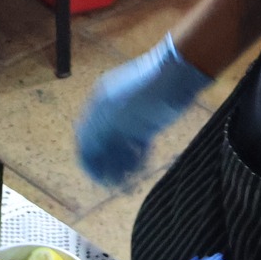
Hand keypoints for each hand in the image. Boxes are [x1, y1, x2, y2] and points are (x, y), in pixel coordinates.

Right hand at [76, 35, 212, 184]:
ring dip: (123, 163)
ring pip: (120, 144)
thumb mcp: (115, 115)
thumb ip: (97, 132)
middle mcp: (110, 110)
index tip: (98, 180)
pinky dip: (137, 155)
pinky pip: (136, 142)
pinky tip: (142, 165)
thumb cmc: (145, 95)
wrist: (177, 75)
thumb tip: (83, 147)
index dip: (89, 160)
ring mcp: (129, 115)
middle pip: (103, 143)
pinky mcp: (148, 119)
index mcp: (97, 105)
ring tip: (131, 178)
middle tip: (116, 183)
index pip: (84, 138)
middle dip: (107, 164)